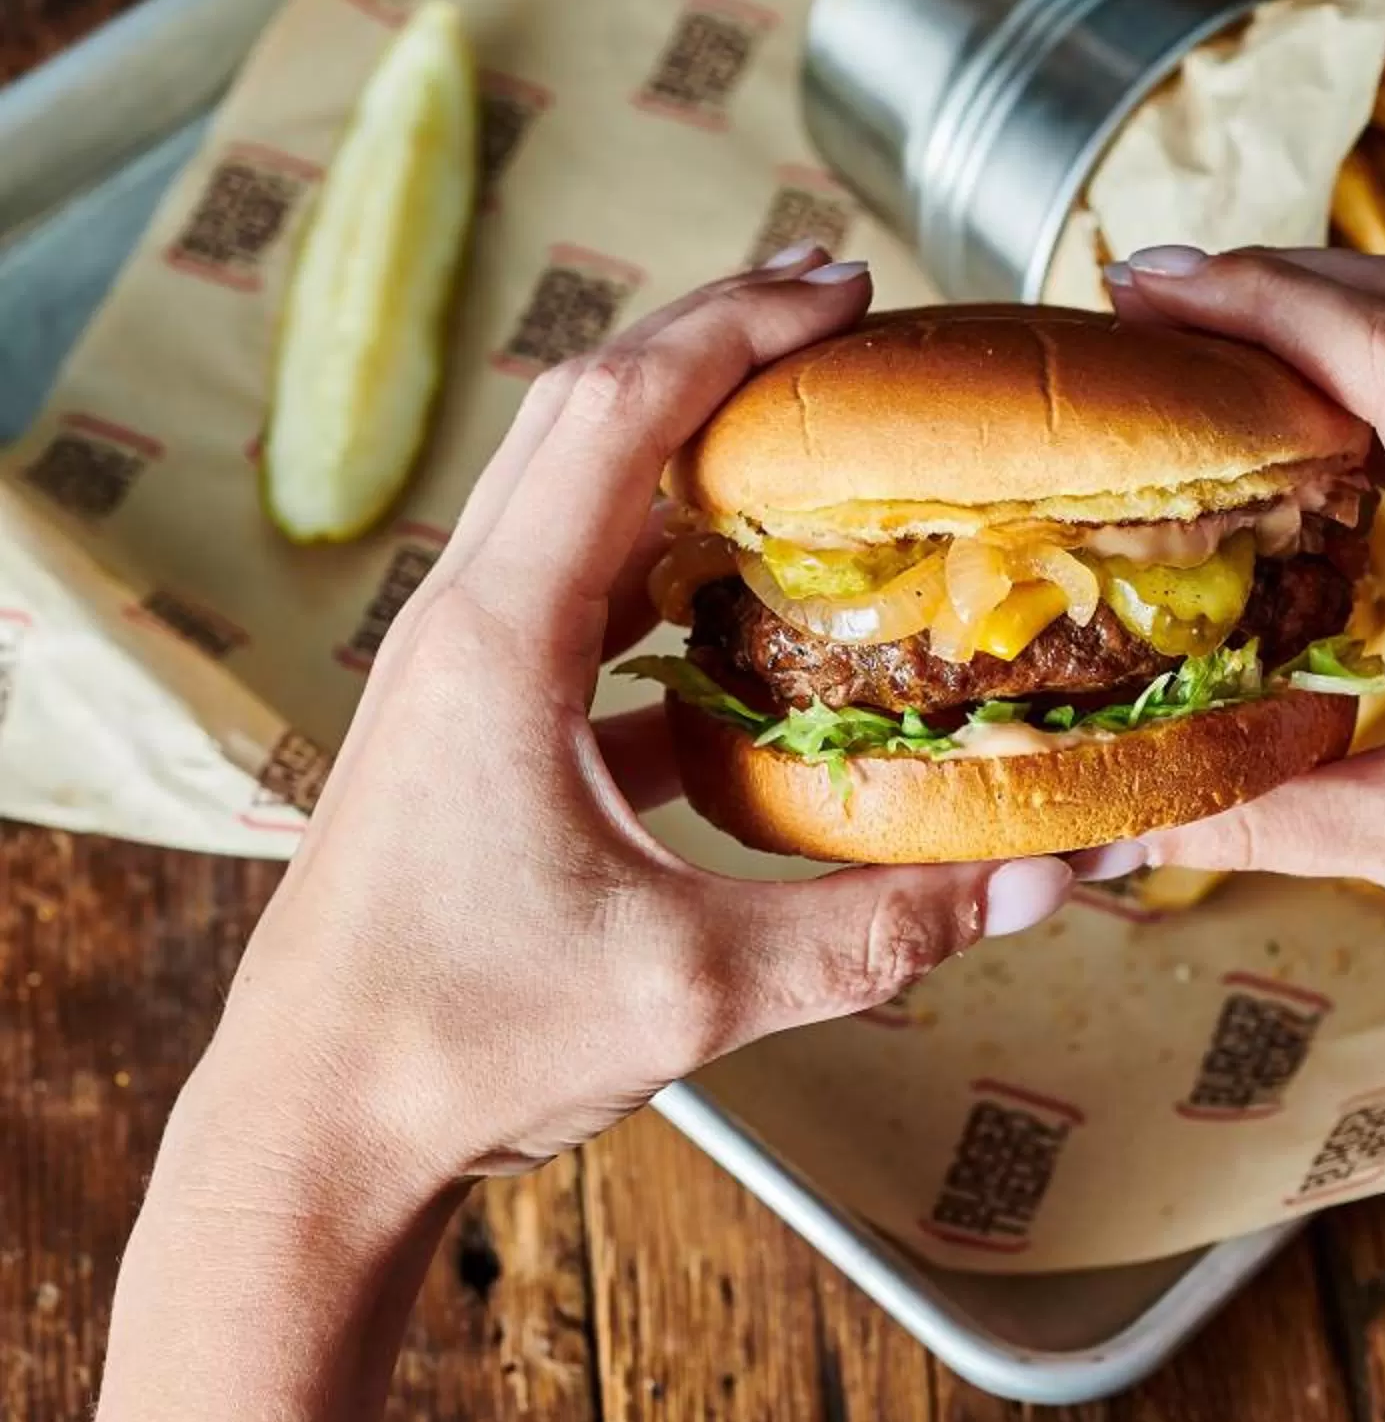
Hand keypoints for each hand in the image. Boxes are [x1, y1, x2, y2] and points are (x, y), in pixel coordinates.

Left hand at [205, 254, 1071, 1203]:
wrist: (312, 1133)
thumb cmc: (461, 1045)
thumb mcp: (695, 987)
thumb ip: (877, 930)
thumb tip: (1037, 881)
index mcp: (500, 640)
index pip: (619, 413)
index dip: (736, 328)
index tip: (844, 288)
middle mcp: (462, 627)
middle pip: (584, 417)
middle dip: (712, 346)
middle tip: (837, 316)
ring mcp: (453, 675)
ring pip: (568, 502)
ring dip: (680, 452)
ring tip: (802, 438)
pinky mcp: (463, 732)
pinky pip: (569, 602)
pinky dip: (657, 572)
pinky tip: (744, 621)